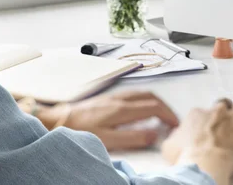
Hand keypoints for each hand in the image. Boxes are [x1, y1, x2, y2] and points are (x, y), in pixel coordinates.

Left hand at [41, 91, 178, 150]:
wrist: (57, 120)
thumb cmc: (80, 130)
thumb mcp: (107, 140)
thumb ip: (133, 137)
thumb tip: (154, 134)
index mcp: (123, 108)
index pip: (155, 107)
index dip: (168, 115)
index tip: (175, 124)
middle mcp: (122, 99)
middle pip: (152, 97)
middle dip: (166, 107)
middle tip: (172, 119)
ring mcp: (115, 96)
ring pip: (144, 93)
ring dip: (156, 102)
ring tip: (161, 114)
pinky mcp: (109, 97)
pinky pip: (135, 94)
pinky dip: (145, 100)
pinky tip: (142, 108)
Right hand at [161, 100, 232, 184]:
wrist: (202, 164)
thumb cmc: (184, 156)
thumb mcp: (169, 145)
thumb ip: (176, 135)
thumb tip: (178, 134)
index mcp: (197, 113)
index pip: (202, 112)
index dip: (204, 122)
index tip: (204, 132)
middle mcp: (216, 110)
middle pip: (223, 106)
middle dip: (223, 115)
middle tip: (222, 130)